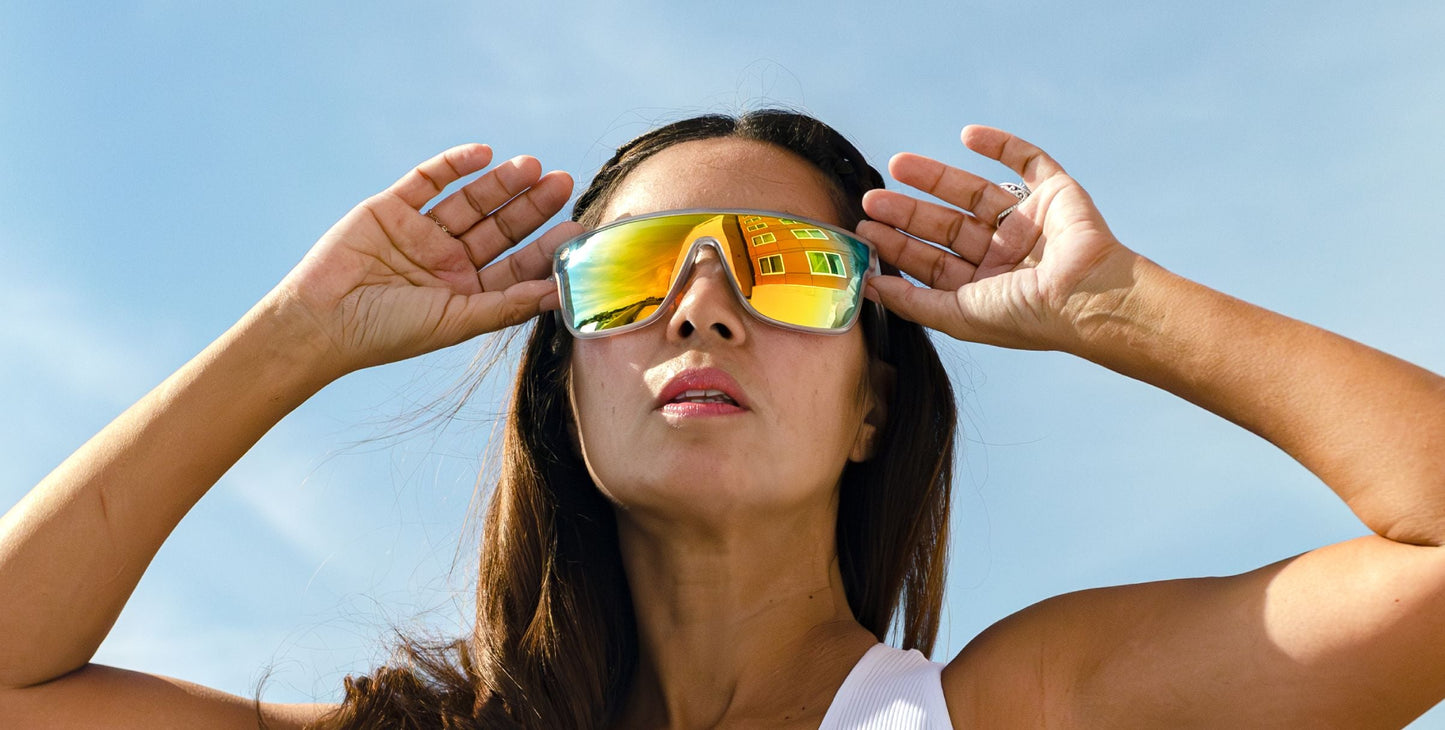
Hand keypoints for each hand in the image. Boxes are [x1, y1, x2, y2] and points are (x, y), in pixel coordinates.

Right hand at [268, 144, 582, 377]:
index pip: (517, 264)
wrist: (321, 321)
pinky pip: (428, 180)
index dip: (546, 246)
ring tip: (532, 166)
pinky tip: (484, 154)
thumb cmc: (388, 333)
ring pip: (471, 200)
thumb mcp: (457, 320)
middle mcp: (448, 260)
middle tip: (563, 182)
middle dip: (531, 206)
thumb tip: (564, 292)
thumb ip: (509, 304)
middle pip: (500, 227)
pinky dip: (454, 164)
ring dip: (501, 182)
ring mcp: (421, 232)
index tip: (577, 227)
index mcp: (468, 292)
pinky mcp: (391, 208)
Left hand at [860, 126, 1142, 352]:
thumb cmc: (1024, 315)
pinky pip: (1028, 160)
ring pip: (975, 192)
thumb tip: (868, 286)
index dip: (898, 244)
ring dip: (936, 177)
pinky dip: (1001, 144)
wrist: (1086, 295)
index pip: (932, 261)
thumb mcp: (957, 315)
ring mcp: (1030, 223)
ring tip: (897, 164)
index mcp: (985, 287)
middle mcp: (1006, 255)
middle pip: (946, 226)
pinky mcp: (1056, 193)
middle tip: (872, 198)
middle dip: (908, 212)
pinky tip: (968, 136)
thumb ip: (912, 302)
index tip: (865, 229)